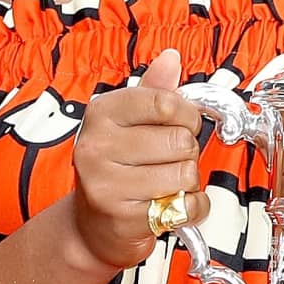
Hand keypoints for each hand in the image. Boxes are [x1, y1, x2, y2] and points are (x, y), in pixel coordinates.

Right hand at [63, 47, 208, 272]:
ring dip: (187, 182)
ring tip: (164, 184)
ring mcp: (106, 184)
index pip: (166, 103)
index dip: (187, 116)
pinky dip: (190, 208)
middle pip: (180, 140)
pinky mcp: (123, 218)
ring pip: (186, 174)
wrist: (93, 226)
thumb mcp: (128, 124)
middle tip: (167, 162)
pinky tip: (169, 205)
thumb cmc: (116, 170)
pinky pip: (186, 206)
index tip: (183, 124)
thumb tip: (170, 58)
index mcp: (102, 113)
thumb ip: (153, 91)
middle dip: (186, 153)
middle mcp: (97, 146)